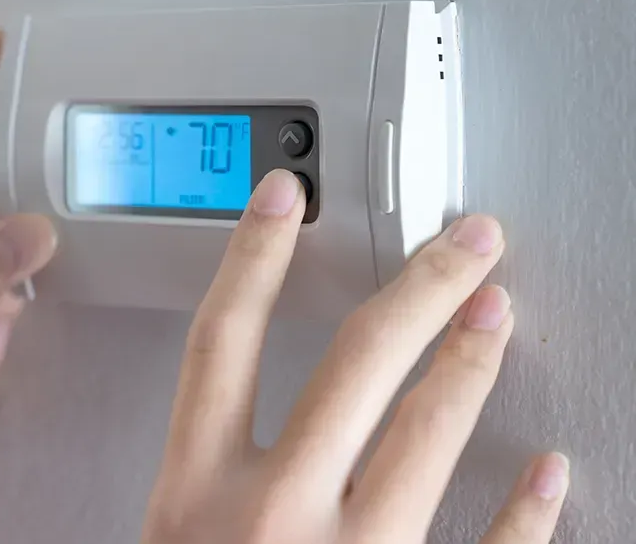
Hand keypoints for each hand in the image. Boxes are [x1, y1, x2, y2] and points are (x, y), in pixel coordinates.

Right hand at [143, 170, 567, 542]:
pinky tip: (544, 472)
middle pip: (354, 364)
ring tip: (495, 311)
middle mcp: (272, 514)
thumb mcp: (164, 535)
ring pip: (425, 434)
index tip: (286, 198)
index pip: (223, 341)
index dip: (256, 255)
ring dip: (470, 360)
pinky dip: (525, 511)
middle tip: (463, 242)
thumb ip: (195, 476)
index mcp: (195, 492)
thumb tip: (228, 413)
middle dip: (419, 287)